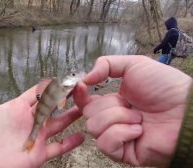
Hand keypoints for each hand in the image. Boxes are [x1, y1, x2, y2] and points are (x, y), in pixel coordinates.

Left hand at [0, 64, 84, 167]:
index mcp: (14, 108)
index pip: (37, 93)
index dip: (51, 86)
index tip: (65, 79)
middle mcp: (27, 122)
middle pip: (53, 106)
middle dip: (68, 97)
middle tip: (83, 88)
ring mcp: (33, 138)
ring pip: (59, 124)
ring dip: (73, 116)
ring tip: (88, 107)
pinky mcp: (35, 155)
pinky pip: (58, 148)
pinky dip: (70, 143)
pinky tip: (82, 136)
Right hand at [73, 56, 191, 166]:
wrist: (185, 109)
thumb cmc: (165, 87)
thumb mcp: (134, 65)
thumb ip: (106, 64)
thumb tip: (85, 78)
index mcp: (113, 101)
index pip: (85, 101)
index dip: (80, 95)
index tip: (82, 86)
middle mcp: (112, 119)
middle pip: (88, 114)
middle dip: (109, 106)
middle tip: (130, 105)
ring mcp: (117, 136)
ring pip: (94, 128)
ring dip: (117, 118)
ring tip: (139, 119)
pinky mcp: (123, 153)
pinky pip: (105, 144)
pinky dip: (120, 134)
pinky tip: (138, 131)